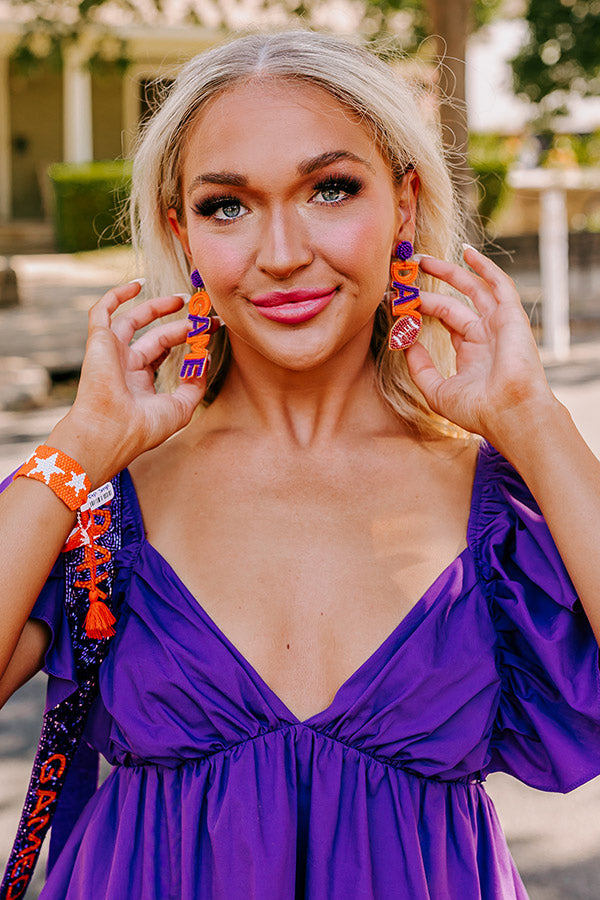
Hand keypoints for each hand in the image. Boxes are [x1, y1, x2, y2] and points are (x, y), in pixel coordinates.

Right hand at [49, 281, 217, 483]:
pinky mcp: (99, 341)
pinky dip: (117, 295)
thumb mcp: (181, 408)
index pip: (164, 352)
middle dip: (182, 324)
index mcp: (139, 381)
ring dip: (157, 306)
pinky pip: (102, 311)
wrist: (111, 433)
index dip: (187, 340)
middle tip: (205, 316)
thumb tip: (204, 357)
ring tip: (182, 299)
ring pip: (133, 320)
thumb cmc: (143, 428)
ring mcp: (111, 352)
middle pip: (155, 336)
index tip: (211, 330)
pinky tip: (139, 284)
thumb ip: (195, 384)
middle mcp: (124, 365)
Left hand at [404, 246, 558, 447]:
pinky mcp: (511, 316)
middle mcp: (485, 334)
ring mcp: (498, 324)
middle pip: (452, 303)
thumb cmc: (477, 410)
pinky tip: (466, 253)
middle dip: (427, 289)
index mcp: (470, 351)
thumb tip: (404, 343)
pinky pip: (499, 284)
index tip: (396, 301)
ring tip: (422, 260)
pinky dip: (485, 267)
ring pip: (471, 289)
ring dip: (448, 272)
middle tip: (403, 277)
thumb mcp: (436, 390)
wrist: (510, 414)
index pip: (442, 320)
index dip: (420, 309)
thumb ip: (419, 367)